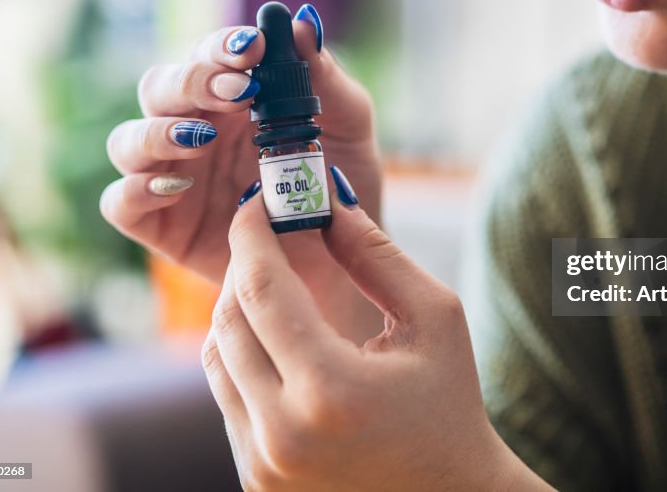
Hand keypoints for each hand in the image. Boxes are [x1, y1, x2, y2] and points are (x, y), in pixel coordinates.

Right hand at [99, 7, 382, 340]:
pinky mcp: (160, 224)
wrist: (344, 262)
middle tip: (236, 93)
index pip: (211, 56)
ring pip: (128, 140)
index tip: (253, 50)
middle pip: (160, 88)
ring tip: (202, 140)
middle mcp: (195, 129)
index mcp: (234, 98)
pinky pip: (120, 202)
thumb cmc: (342, 186)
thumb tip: (301, 24)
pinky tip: (174, 186)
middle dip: (191, 82)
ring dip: (158, 133)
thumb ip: (326, 79)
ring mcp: (173, 176)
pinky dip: (135, 190)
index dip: (223, 47)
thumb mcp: (348, 128)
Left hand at [202, 172, 551, 490]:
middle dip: (245, 266)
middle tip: (268, 235)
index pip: (262, 289)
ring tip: (277, 286)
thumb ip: (376, 255)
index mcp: (330, 389)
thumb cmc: (450, 404)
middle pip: (228, 320)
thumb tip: (325, 202)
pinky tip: (282, 341)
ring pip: (217, 358)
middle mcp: (282, 433)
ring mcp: (261, 464)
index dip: (251, 235)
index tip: (256, 202)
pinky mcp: (255, 480)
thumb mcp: (434, 317)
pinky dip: (245, 357)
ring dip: (239, 310)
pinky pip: (228, 397)